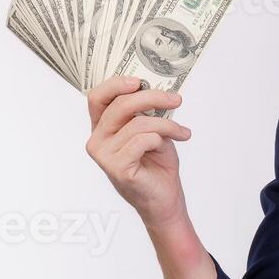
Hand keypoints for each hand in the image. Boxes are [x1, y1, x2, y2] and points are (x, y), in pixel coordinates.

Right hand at [85, 76, 192, 230]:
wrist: (164, 197)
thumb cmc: (156, 163)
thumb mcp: (151, 129)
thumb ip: (144, 111)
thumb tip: (154, 88)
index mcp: (101, 128)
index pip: (97, 98)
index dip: (115, 84)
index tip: (139, 81)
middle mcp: (97, 141)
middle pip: (120, 105)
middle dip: (152, 97)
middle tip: (176, 99)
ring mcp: (104, 156)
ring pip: (138, 123)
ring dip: (166, 124)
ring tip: (181, 131)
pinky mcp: (117, 168)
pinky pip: (143, 140)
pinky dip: (162, 138)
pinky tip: (171, 145)